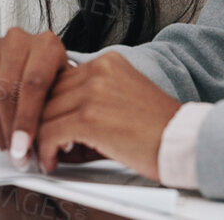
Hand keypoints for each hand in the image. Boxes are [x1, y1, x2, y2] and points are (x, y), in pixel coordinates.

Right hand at [0, 27, 72, 164]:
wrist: (38, 61)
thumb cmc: (53, 78)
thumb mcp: (65, 92)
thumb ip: (56, 114)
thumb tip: (51, 146)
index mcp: (46, 45)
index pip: (33, 84)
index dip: (26, 120)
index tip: (23, 148)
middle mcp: (17, 41)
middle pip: (6, 91)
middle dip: (9, 131)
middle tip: (15, 154)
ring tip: (4, 145)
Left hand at [33, 51, 180, 177]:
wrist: (186, 143)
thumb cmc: (159, 129)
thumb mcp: (122, 97)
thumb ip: (89, 97)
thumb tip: (54, 116)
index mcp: (108, 62)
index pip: (60, 79)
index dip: (49, 105)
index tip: (44, 121)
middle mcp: (99, 70)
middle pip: (48, 95)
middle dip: (40, 121)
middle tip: (37, 142)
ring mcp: (93, 93)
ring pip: (44, 114)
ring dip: (39, 137)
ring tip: (44, 154)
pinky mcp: (90, 118)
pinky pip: (50, 133)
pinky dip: (45, 150)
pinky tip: (51, 160)